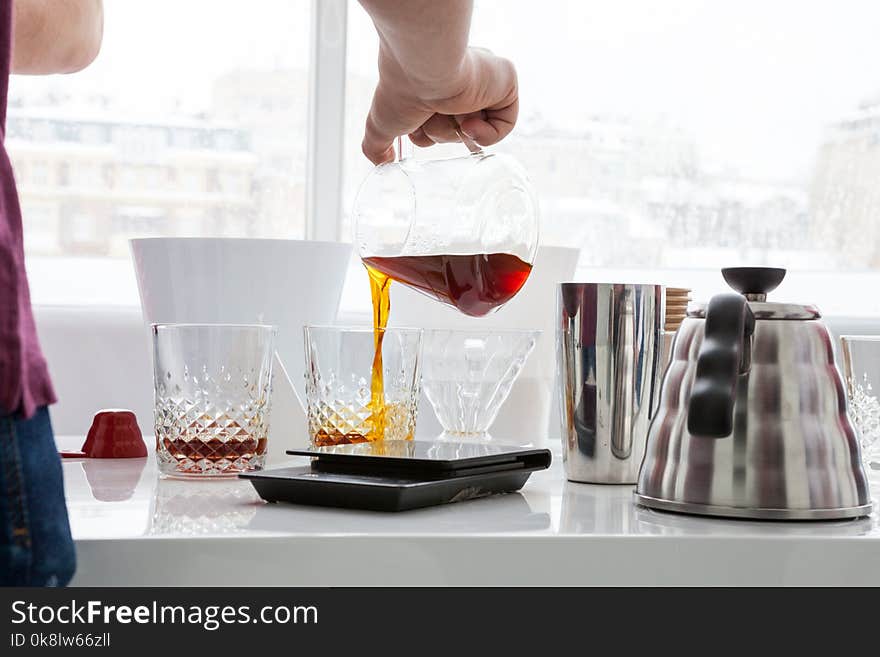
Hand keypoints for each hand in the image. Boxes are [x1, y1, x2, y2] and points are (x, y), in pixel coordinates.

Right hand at [362, 46, 518, 164]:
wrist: (423, 68)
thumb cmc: (399, 90)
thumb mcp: (380, 125)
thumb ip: (377, 146)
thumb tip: (383, 162)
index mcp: (435, 86)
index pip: (438, 123)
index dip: (428, 135)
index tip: (417, 128)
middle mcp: (460, 81)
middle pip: (457, 130)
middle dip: (441, 131)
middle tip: (430, 115)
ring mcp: (484, 81)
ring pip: (477, 128)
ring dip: (457, 129)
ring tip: (445, 109)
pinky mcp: (506, 81)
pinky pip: (504, 125)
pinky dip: (487, 133)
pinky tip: (469, 121)